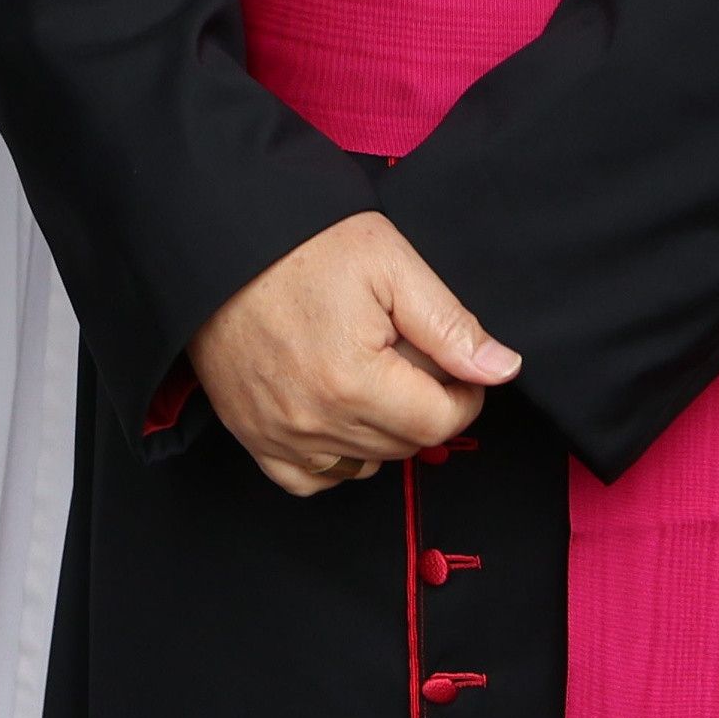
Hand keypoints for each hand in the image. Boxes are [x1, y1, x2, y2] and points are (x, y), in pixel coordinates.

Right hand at [186, 212, 519, 496]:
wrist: (216, 238)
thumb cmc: (299, 244)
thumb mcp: (388, 263)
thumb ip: (450, 324)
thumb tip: (502, 369)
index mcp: (355, 382)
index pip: (441, 422)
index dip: (463, 392)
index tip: (454, 362)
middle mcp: (314, 420)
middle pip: (406, 444)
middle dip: (422, 403)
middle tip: (406, 352)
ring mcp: (277, 433)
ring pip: (365, 464)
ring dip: (382, 430)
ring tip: (370, 374)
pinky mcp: (250, 433)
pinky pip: (309, 479)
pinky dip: (334, 458)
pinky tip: (338, 415)